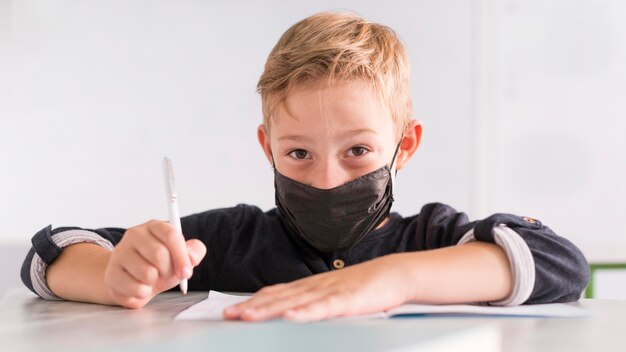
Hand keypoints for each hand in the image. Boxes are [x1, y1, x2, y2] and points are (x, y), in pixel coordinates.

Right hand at [104, 220, 205, 307]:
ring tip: (151, 279)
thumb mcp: (180, 257)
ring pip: (147, 273)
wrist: (132, 280)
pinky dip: (143, 293)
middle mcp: (134, 235)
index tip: (186, 272)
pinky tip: (140, 286)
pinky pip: (136, 288)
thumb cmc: (160, 266)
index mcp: (154, 226)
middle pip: (159, 254)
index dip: (181, 256)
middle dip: (168, 271)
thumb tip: (192, 258)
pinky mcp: (111, 273)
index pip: (170, 235)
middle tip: (166, 275)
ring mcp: (120, 253)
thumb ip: (193, 252)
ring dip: (155, 282)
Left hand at [223, 253, 414, 321]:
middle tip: (228, 316)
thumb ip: (313, 303)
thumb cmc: (364, 287)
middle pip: (278, 297)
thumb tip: (293, 313)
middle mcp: (315, 287)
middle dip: (252, 307)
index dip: (253, 302)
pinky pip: (323, 308)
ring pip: (294, 302)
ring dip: (269, 310)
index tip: (231, 311)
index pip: (275, 293)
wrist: (393, 274)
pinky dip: (305, 313)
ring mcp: (330, 292)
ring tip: (247, 316)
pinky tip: (290, 317)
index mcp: (310, 286)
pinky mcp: (346, 300)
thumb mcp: (333, 295)